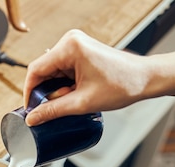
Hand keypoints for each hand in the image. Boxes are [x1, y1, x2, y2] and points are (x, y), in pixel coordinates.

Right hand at [23, 29, 148, 125]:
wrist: (145, 79)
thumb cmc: (122, 84)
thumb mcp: (82, 103)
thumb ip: (53, 110)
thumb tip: (33, 118)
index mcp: (70, 47)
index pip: (35, 69)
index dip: (29, 92)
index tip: (30, 109)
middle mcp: (71, 41)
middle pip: (43, 71)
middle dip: (46, 92)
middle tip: (55, 108)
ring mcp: (76, 45)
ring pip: (52, 72)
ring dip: (57, 90)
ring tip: (73, 100)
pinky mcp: (80, 52)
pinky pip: (62, 70)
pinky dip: (65, 85)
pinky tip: (76, 93)